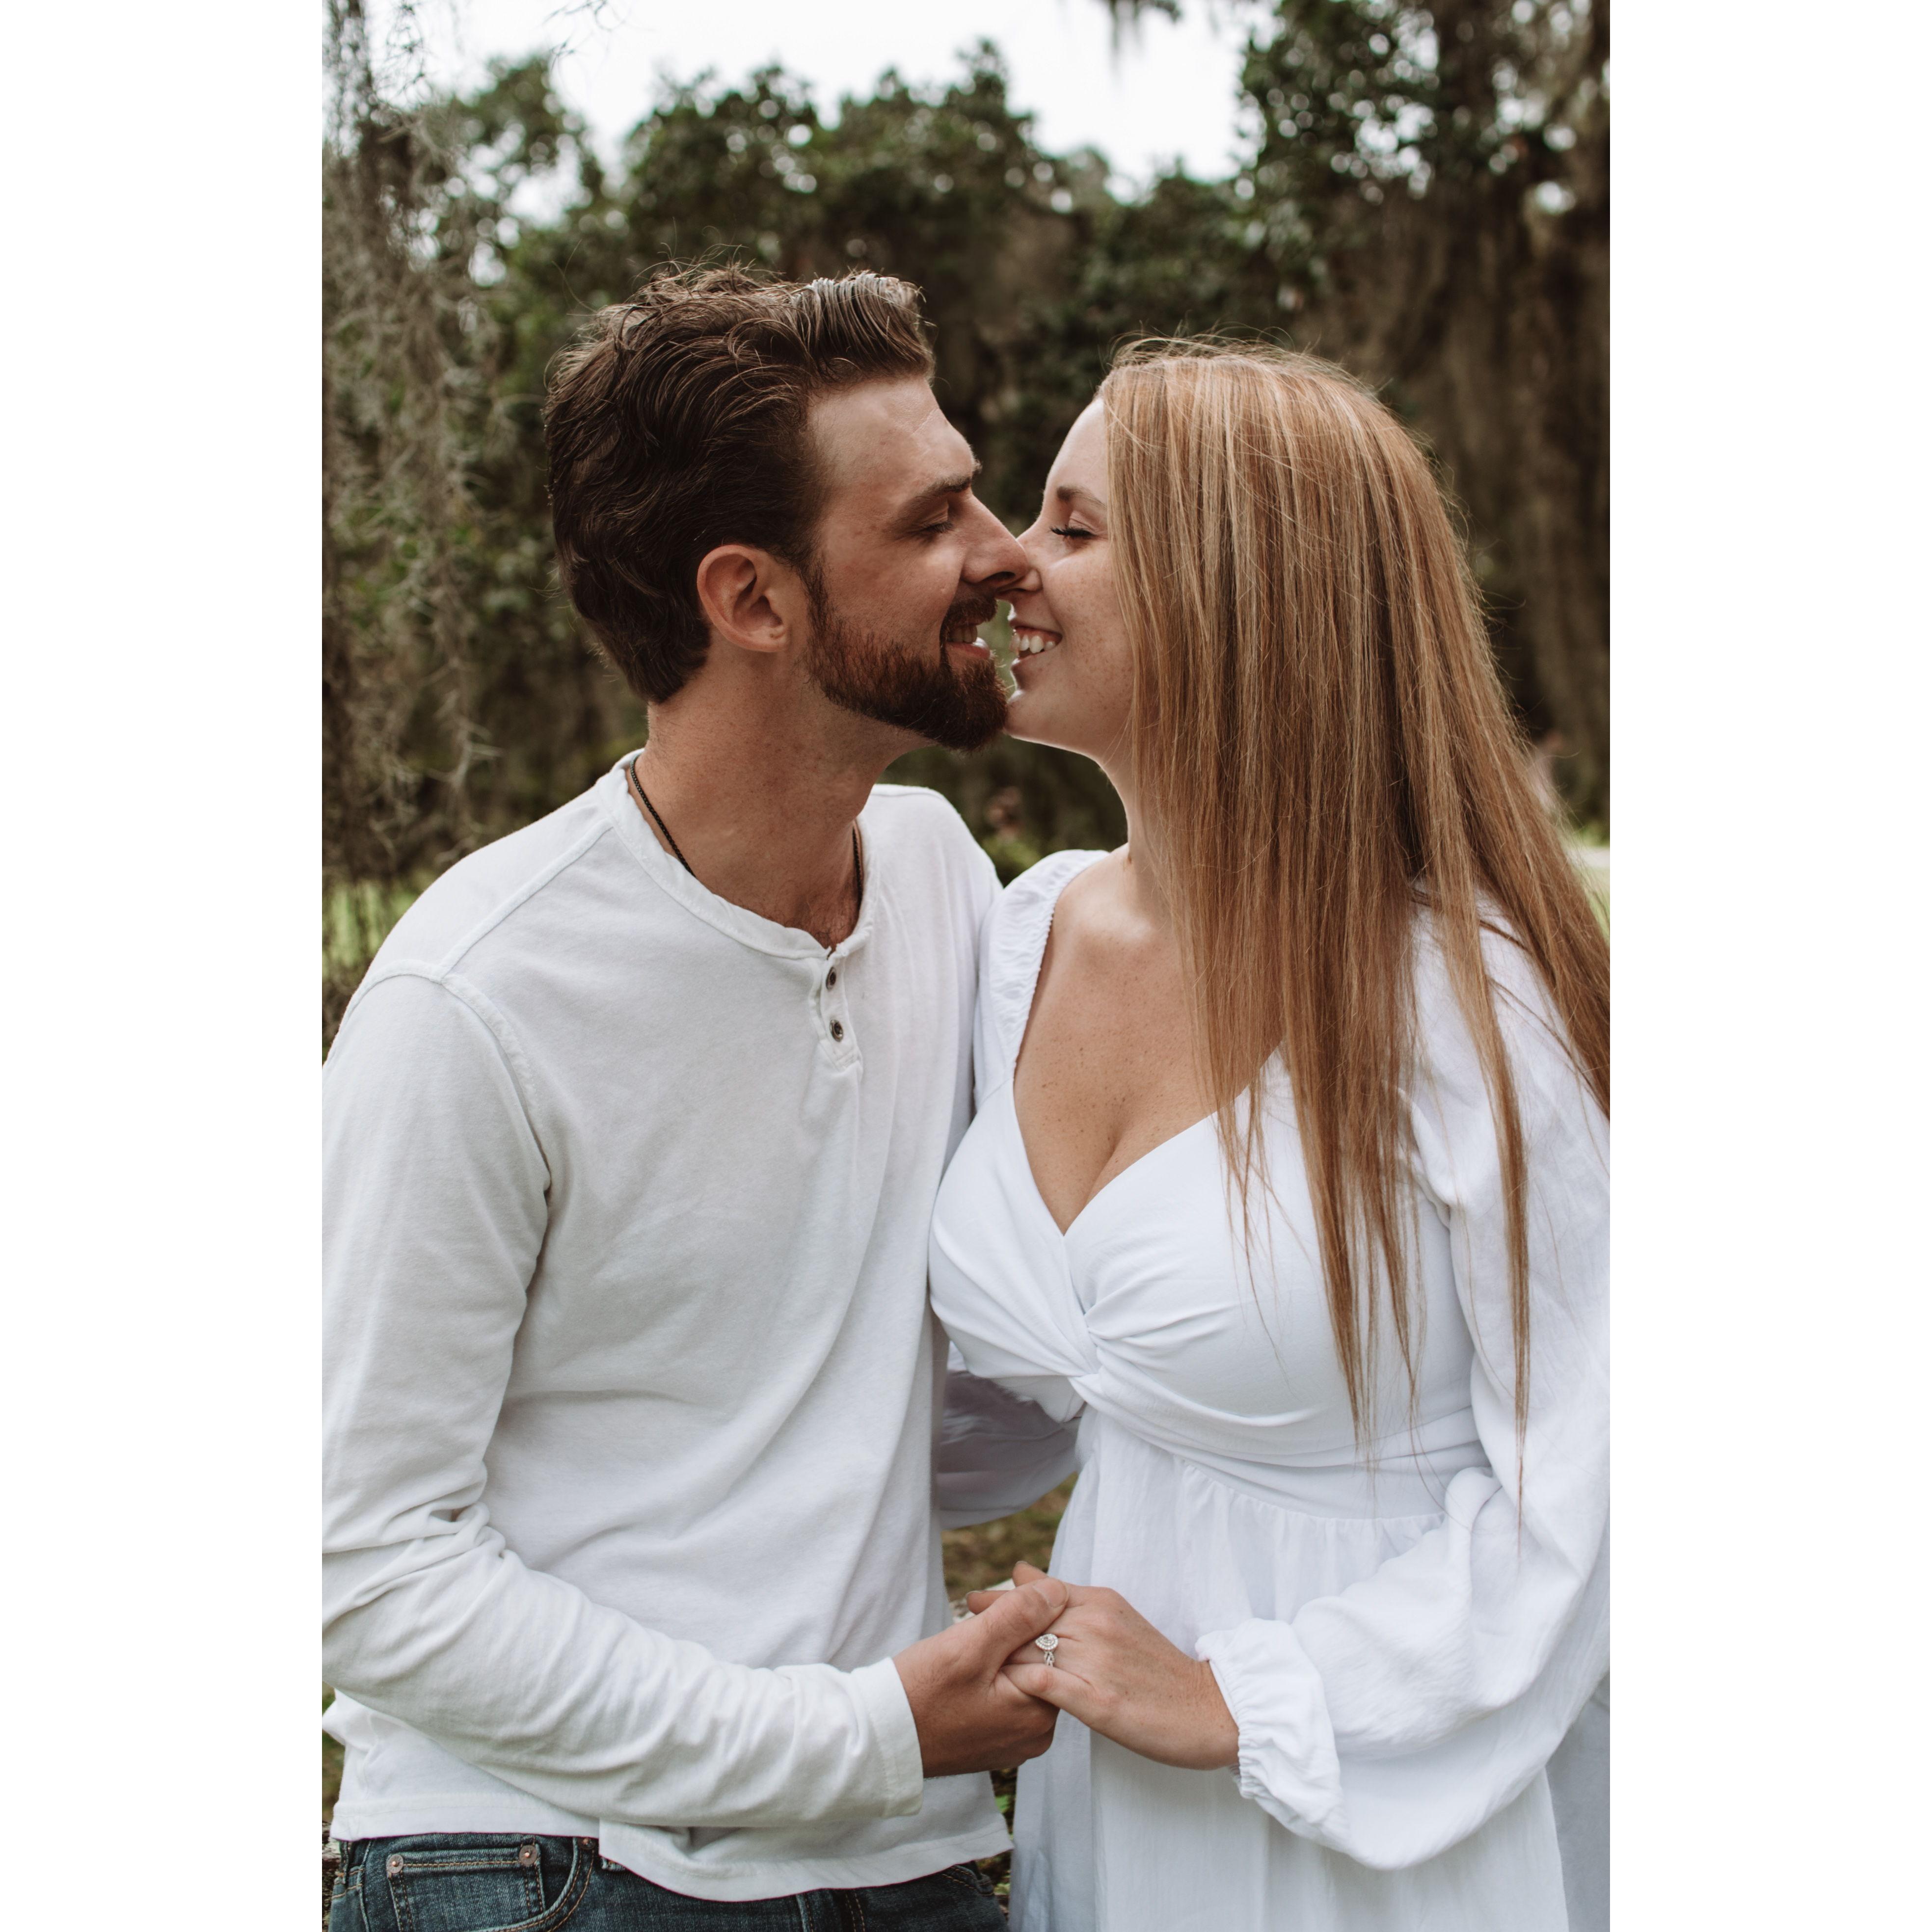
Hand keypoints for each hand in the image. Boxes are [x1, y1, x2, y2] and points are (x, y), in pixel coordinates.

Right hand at [892, 1574, 1068, 1776]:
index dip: (1028, 1608)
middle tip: (978, 1607)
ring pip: (1020, 1672)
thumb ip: (1018, 1616)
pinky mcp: (995, 1739)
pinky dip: (991, 1669)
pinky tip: (964, 1662)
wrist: (880, 1739)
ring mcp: (1016, 1739)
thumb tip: (1058, 1592)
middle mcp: (1036, 1734)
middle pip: (1039, 1659)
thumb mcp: (969, 1646)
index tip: (1004, 1589)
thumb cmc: (920, 1695)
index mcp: (1039, 1714)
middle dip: (1014, 1625)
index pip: (1053, 1644)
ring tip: (966, 1633)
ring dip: (1000, 1644)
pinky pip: (1006, 1693)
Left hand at [966, 1561, 1239, 1771]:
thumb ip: (1067, 1597)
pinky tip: (999, 1687)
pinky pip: (1047, 1685)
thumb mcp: (1114, 1618)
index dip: (1002, 1597)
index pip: (1038, 1590)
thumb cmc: (1157, 1668)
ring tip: (966, 1657)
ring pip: (1031, 1648)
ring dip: (996, 1651)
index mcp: (1101, 1602)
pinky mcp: (1099, 1703)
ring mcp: (1097, 1663)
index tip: (974, 1601)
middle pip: (1028, 1617)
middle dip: (990, 1619)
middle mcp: (1096, 1625)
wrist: (1208, 1709)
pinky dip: (1020, 1682)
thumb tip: (1023, 1571)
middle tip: (960, 1620)